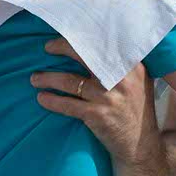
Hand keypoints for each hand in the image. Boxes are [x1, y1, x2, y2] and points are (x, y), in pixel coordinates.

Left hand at [31, 38, 170, 175]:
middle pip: (85, 55)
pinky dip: (52, 101)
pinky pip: (67, 105)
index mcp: (132, 66)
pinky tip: (42, 98)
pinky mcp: (97, 115)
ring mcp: (108, 97)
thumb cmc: (135, 108)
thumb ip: (123, 63)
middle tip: (48, 47)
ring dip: (48, 78)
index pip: (104, 43)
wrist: (140, 143)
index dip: (82, 35)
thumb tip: (96, 42)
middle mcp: (121, 79)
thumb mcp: (138, 81)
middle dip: (63, 47)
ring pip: (70, 81)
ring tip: (35, 78)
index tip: (66, 32)